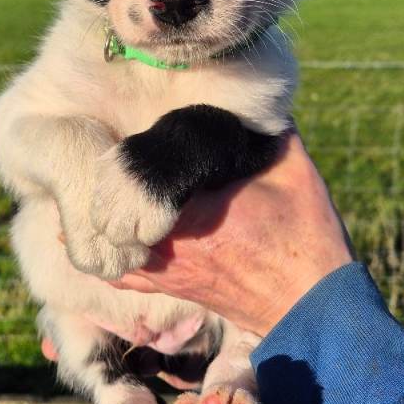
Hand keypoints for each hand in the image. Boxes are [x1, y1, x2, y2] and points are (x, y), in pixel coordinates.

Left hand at [112, 132, 352, 337]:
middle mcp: (173, 246)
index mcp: (196, 213)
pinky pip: (128, 275)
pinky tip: (91, 240)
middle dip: (111, 183)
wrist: (315, 306)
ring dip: (103, 218)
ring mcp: (171, 272)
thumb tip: (257, 97)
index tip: (128, 134)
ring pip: (115, 243)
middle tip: (103, 157)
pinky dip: (111, 254)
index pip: (141, 177)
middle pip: (118, 208)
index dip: (131, 154)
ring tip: (88, 193)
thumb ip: (270, 131)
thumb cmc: (307, 239)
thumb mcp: (294, 173)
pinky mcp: (177, 287)